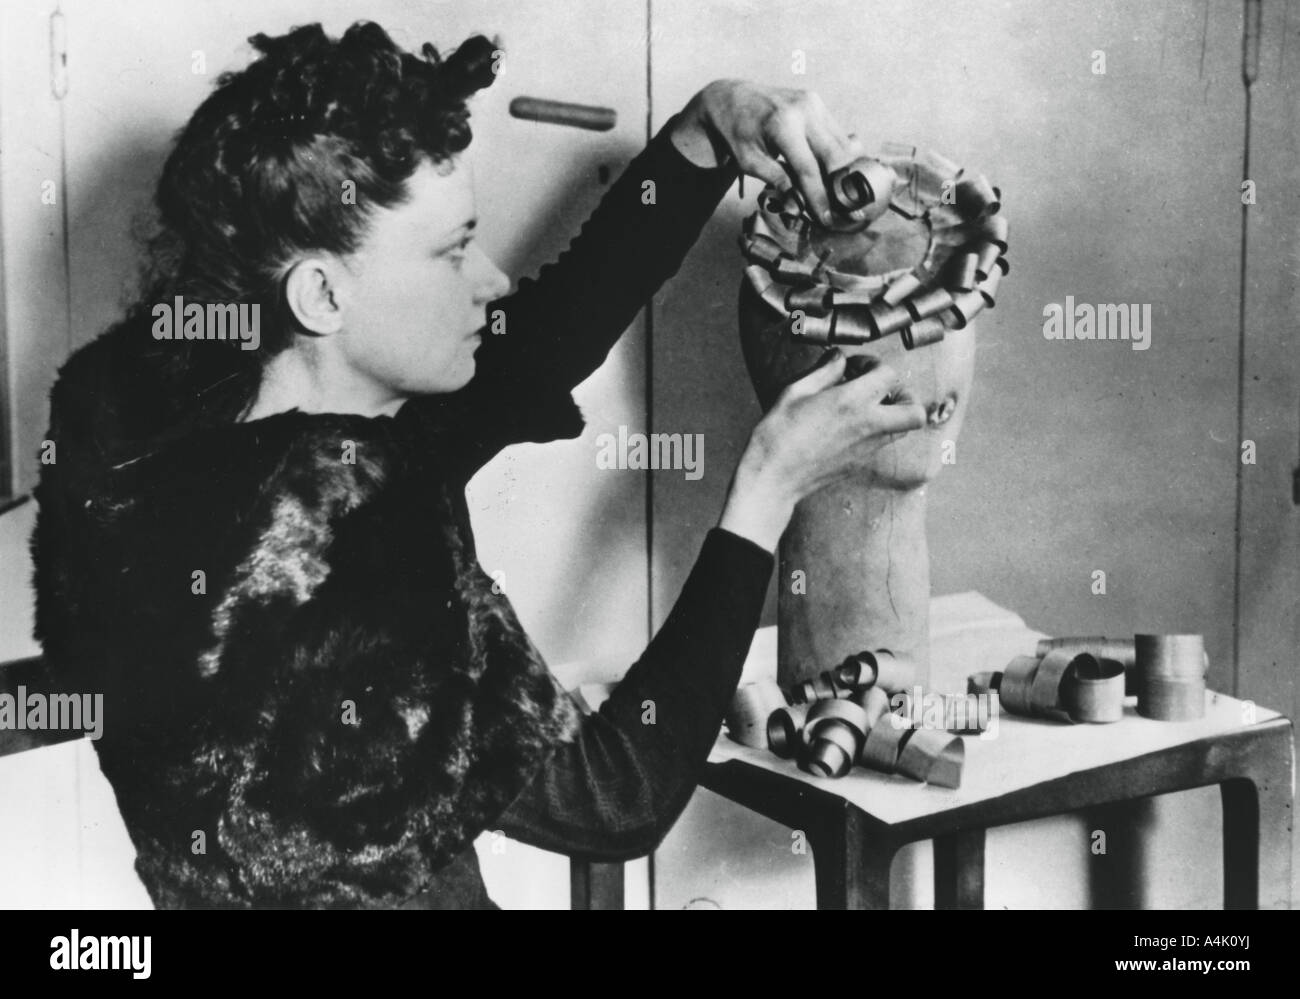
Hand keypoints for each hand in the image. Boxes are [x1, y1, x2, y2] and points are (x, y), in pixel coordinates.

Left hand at [671, 79, 866, 224]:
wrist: (732, 99)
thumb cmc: (737, 133)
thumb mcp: (750, 162)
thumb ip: (777, 182)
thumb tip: (798, 208)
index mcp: (783, 125)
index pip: (809, 169)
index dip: (819, 197)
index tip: (826, 219)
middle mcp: (804, 110)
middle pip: (835, 156)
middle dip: (840, 187)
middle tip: (842, 211)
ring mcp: (814, 103)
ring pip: (842, 145)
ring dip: (844, 172)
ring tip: (840, 197)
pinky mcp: (818, 104)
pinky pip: (837, 135)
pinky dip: (839, 157)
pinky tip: (835, 175)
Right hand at [718, 350, 926, 551]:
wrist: (773, 478)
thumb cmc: (778, 435)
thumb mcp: (795, 392)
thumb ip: (824, 372)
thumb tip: (839, 359)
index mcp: (851, 402)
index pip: (888, 374)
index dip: (873, 365)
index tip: (854, 368)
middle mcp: (868, 425)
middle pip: (915, 411)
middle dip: (904, 395)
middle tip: (879, 390)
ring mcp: (867, 447)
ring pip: (904, 429)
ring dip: (894, 414)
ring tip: (865, 407)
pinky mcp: (861, 463)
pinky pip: (884, 442)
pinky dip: (877, 430)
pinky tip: (850, 425)